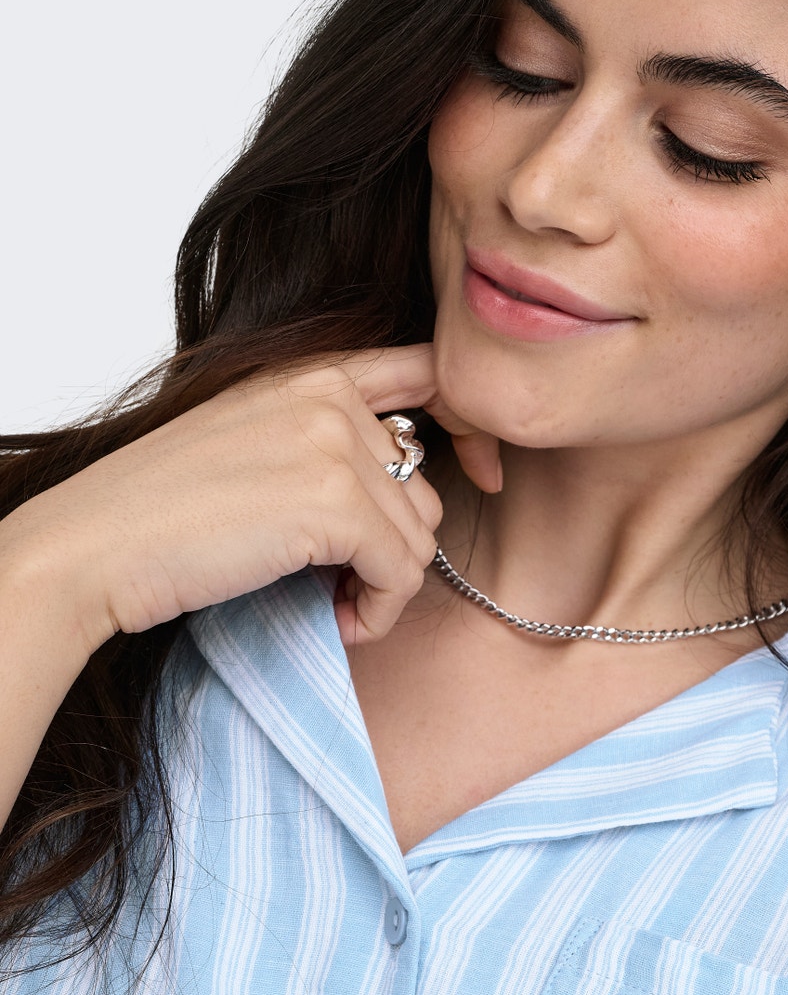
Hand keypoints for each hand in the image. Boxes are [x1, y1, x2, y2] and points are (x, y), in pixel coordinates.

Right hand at [1, 344, 500, 651]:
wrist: (94, 546)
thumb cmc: (163, 511)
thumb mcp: (253, 443)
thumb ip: (326, 441)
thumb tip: (406, 495)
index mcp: (309, 371)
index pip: (427, 370)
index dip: (470, 423)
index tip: (486, 474)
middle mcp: (329, 395)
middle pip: (423, 485)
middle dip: (395, 549)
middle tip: (347, 587)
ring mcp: (334, 444)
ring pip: (419, 536)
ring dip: (386, 588)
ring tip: (337, 606)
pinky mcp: (335, 503)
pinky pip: (403, 573)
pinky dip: (380, 612)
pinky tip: (342, 623)